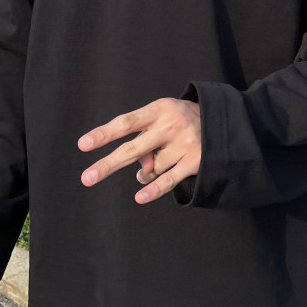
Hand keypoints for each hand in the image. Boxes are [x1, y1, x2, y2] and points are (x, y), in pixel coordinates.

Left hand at [78, 98, 200, 203]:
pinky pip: (168, 180)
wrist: (223, 122)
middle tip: (87, 178)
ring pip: (151, 168)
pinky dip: (153, 190)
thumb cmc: (181, 120)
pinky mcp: (195, 161)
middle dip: (108, 164)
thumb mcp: (163, 118)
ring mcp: (184, 144)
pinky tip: (140, 197)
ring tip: (154, 162)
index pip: (126, 123)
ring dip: (146, 172)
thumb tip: (140, 174)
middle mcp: (171, 126)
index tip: (83, 144)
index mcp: (159, 109)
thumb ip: (146, 140)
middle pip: (132, 149)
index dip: (104, 134)